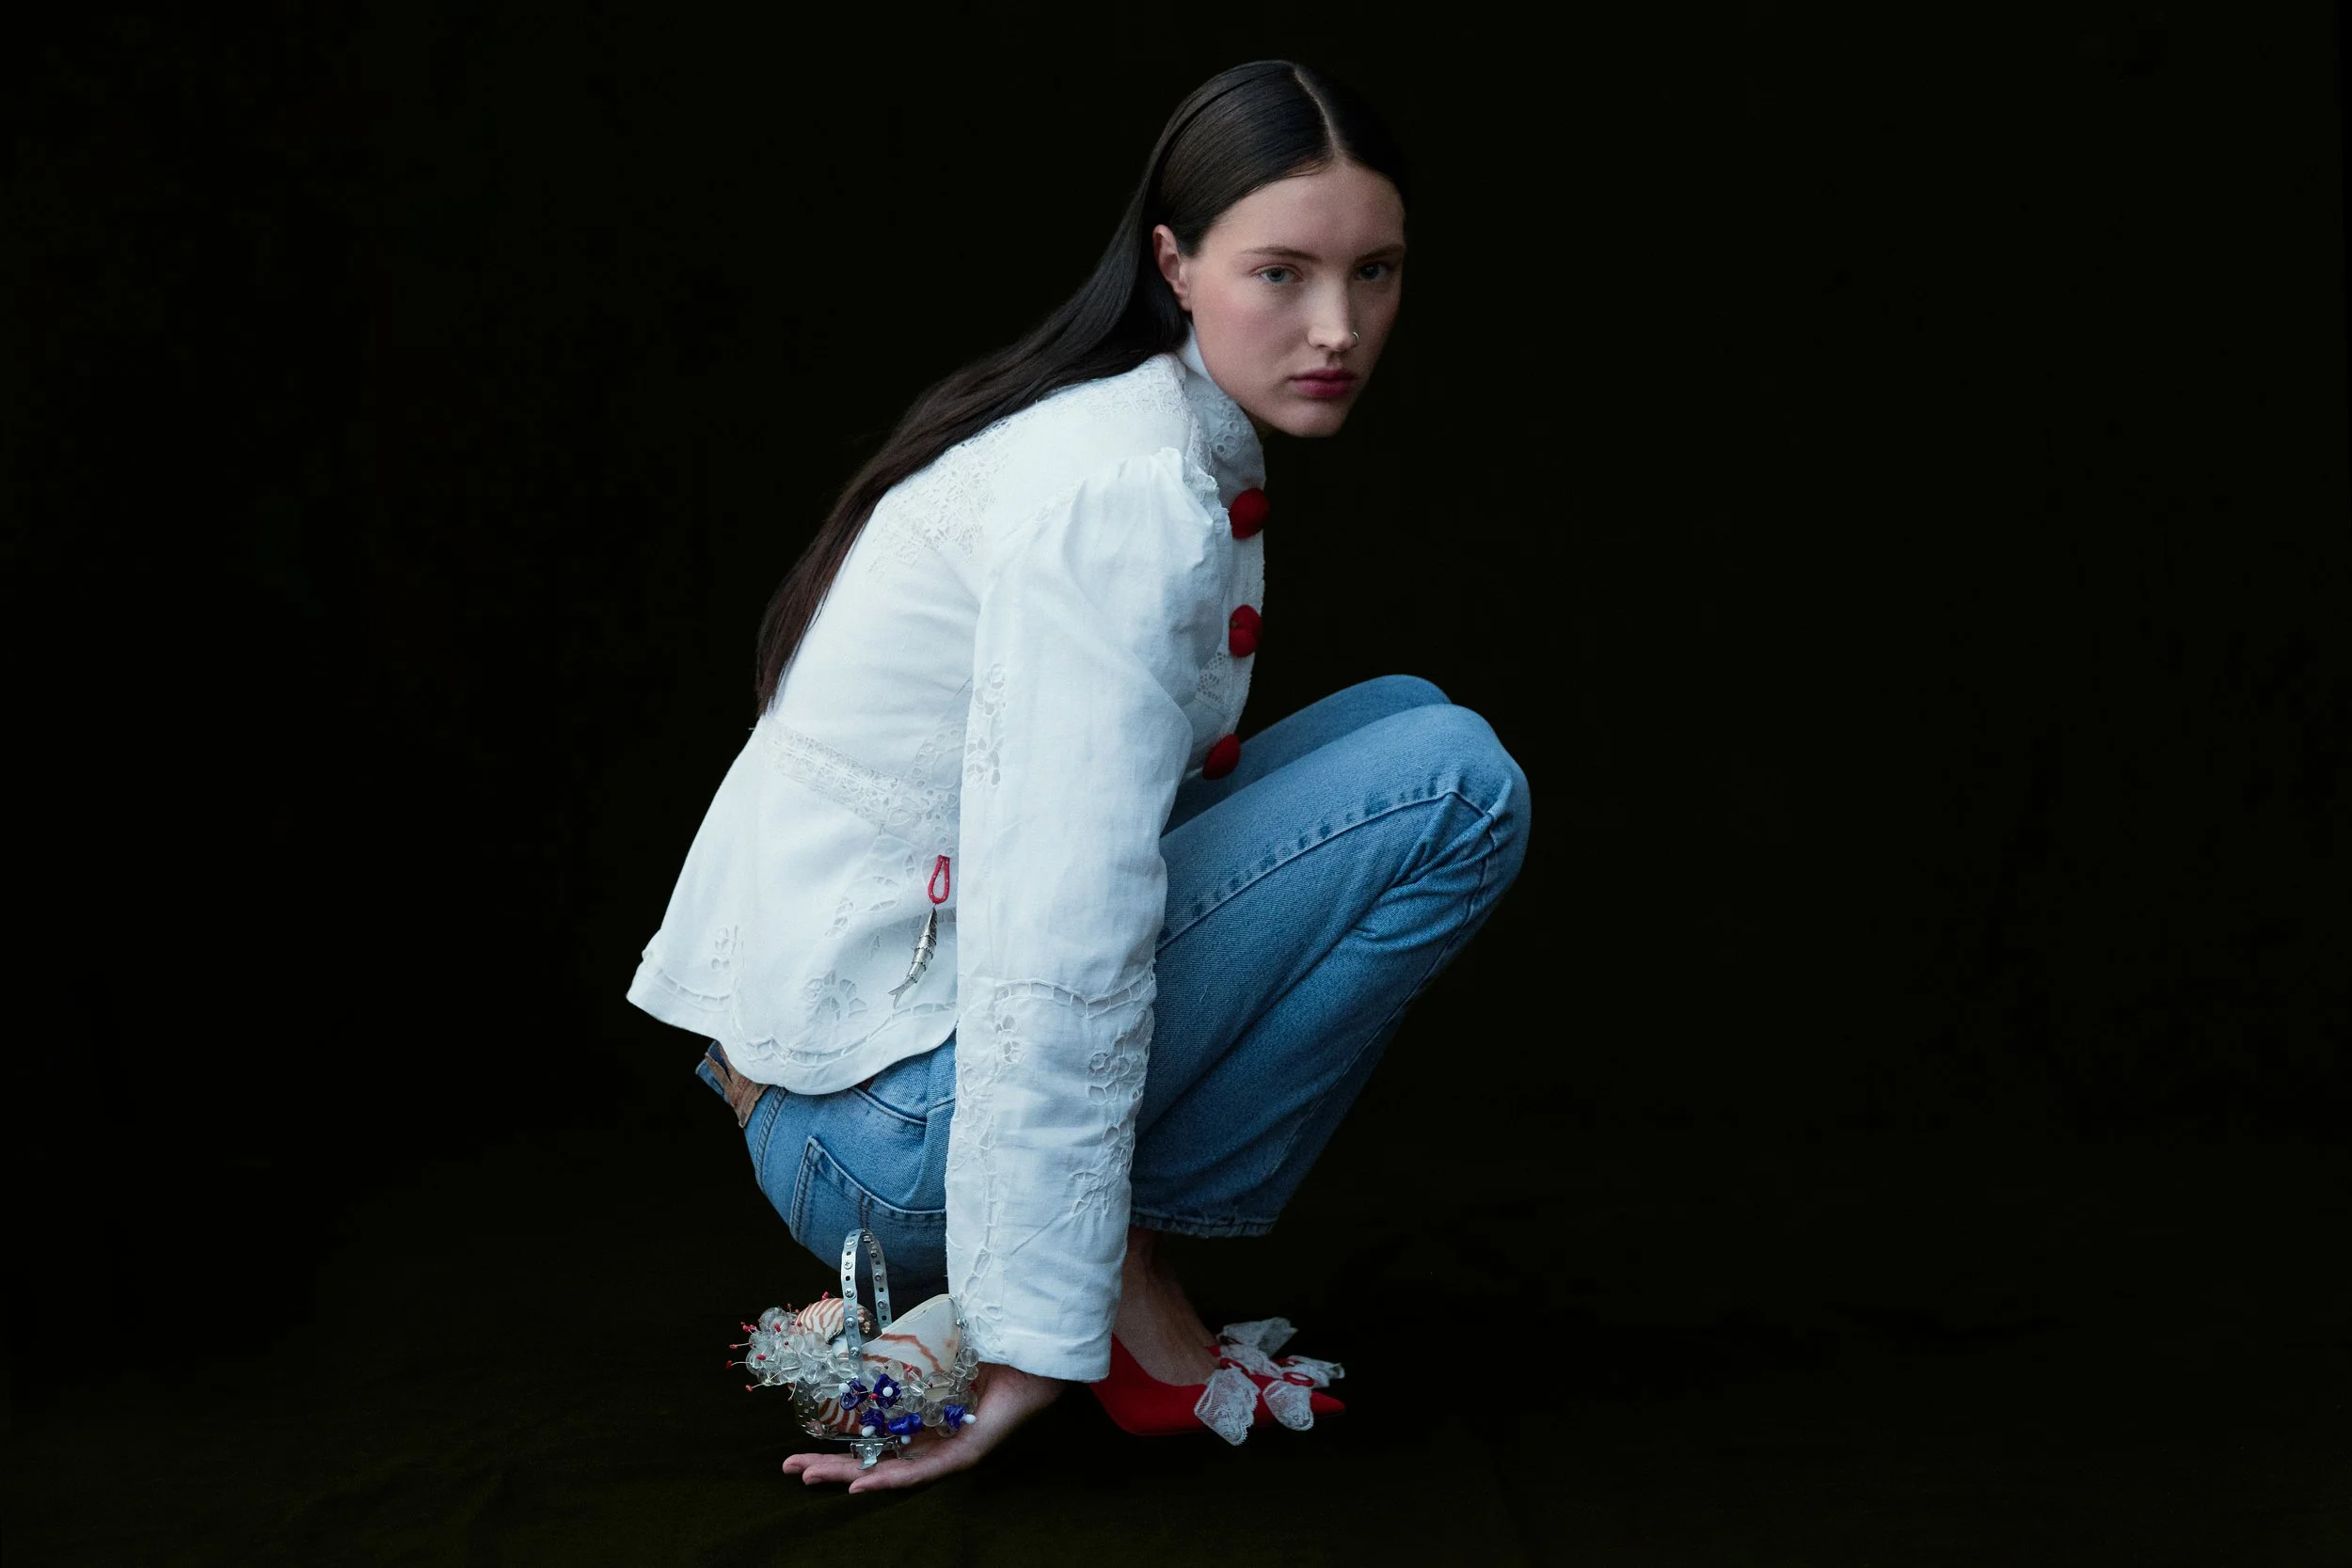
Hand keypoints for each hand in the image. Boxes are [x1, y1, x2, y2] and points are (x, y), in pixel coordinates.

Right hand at [781, 1362, 1065, 1492]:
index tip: (799, 1444)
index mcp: (918, 1411)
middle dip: (830, 1464)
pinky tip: (863, 1484)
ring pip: (891, 1469)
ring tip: (812, 1478)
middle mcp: (930, 1433)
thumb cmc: (985, 1342)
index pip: (870, 1432)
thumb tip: (861, 1331)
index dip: (835, 1440)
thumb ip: (899, 1346)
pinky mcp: (966, 1452)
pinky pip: (925, 1470)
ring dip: (850, 1476)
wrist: (1031, 1345)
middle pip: (873, 1457)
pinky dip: (892, 1478)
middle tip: (791, 1468)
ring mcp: (947, 1446)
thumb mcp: (930, 1343)